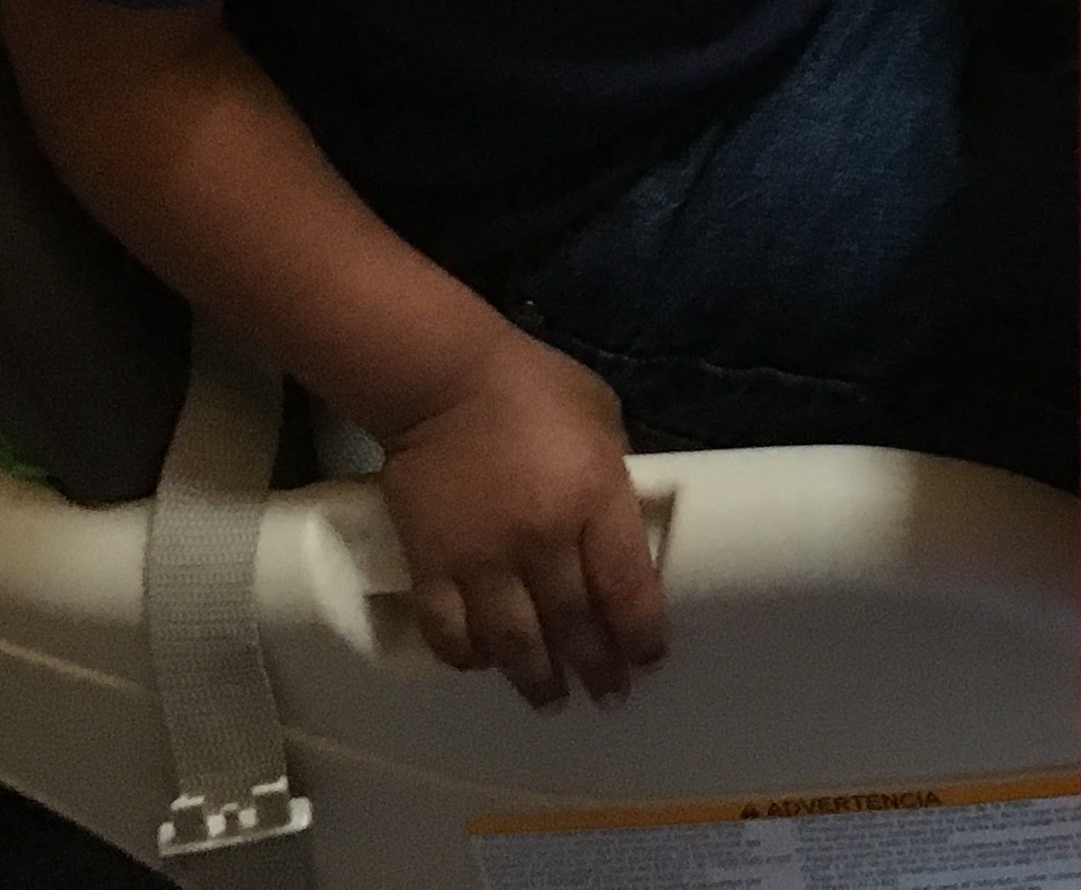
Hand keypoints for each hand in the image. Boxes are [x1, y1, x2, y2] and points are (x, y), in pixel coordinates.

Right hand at [375, 330, 667, 708]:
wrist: (442, 380)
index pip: (626, 588)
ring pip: (514, 643)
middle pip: (574, 626)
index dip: (641, 634)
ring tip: (552, 700)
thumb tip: (620, 527)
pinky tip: (484, 663)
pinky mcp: (430, 566)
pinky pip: (450, 633)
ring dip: (536, 679)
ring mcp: (482, 560)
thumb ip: (614, 478)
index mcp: (593, 499)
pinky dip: (468, 657)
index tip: (650, 661)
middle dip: (597, 669)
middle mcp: (541, 541)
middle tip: (608, 696)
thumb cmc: (532, 387)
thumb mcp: (601, 419)